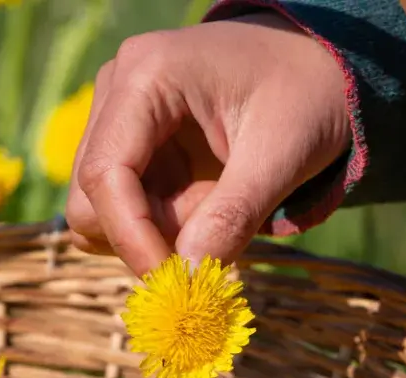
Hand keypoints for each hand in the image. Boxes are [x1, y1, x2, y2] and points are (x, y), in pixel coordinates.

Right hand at [65, 12, 350, 275]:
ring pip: (98, 211)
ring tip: (216, 206)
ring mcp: (114, 117)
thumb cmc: (308, 95)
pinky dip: (158, 226)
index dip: (131, 236)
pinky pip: (119, 209)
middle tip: (212, 240)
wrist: (316, 67)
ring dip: (155, 232)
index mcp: (148, 75)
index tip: (172, 283)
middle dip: (146, 236)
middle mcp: (115, 90)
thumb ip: (233, 215)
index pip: (105, 172)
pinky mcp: (124, 145)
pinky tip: (203, 203)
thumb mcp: (284, 153)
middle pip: (89, 198)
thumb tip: (187, 275)